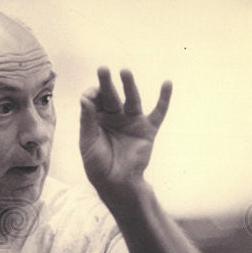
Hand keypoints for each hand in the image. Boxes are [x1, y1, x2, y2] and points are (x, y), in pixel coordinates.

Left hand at [79, 67, 170, 200]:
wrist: (116, 183)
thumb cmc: (97, 164)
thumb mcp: (88, 142)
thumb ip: (87, 120)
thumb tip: (85, 97)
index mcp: (97, 119)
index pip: (94, 100)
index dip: (91, 95)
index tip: (88, 96)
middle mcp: (115, 117)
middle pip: (111, 96)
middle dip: (106, 83)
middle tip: (102, 69)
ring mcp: (132, 122)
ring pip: (132, 99)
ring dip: (129, 85)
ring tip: (125, 71)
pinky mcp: (147, 130)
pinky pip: (158, 112)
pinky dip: (164, 99)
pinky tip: (167, 84)